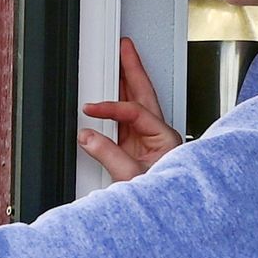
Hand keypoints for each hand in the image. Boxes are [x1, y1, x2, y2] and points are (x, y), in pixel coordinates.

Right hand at [78, 38, 179, 182]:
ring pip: (136, 101)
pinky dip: (115, 102)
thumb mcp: (133, 176)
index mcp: (163, 137)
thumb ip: (109, 155)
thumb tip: (88, 135)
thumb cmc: (162, 193)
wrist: (169, 210)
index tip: (90, 109)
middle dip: (133, 68)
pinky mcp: (136, 146)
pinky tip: (108, 92)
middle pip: (144, 93)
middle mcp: (158, 133)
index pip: (135, 111)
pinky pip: (125, 117)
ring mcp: (147, 138)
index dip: (112, 107)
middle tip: (124, 47)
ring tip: (117, 59)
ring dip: (126, 80)